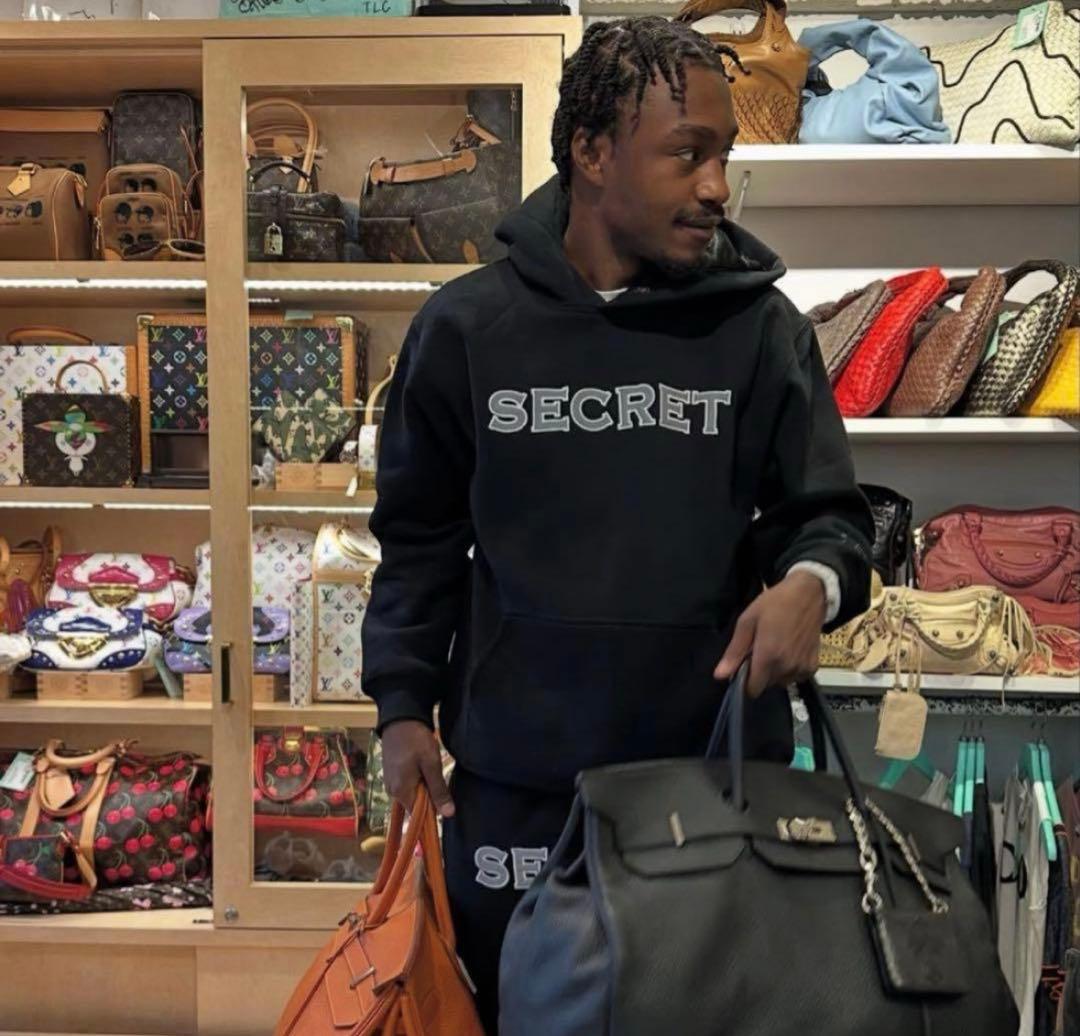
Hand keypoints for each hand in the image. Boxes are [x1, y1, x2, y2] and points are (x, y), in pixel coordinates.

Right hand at [379, 720, 454, 818]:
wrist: (400, 718)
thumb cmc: (415, 740)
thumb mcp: (431, 763)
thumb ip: (438, 790)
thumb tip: (448, 814)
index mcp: (400, 791)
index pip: (418, 813)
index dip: (433, 809)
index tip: (443, 796)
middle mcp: (392, 790)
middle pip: (415, 803)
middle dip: (429, 794)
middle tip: (437, 775)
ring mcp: (390, 782)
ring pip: (412, 792)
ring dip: (423, 785)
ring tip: (429, 767)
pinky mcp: (391, 773)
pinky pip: (407, 784)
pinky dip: (417, 778)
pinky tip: (422, 765)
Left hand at [713, 570, 826, 697]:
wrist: (809, 595)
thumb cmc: (775, 604)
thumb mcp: (747, 621)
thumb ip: (734, 652)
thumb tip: (719, 675)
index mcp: (768, 656)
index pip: (752, 689)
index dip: (744, 681)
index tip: (743, 667)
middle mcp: (786, 667)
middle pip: (765, 686)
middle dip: (759, 673)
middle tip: (760, 650)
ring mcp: (801, 668)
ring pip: (780, 682)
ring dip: (774, 672)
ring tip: (775, 648)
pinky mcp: (813, 667)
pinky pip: (795, 678)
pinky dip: (790, 670)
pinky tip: (789, 651)